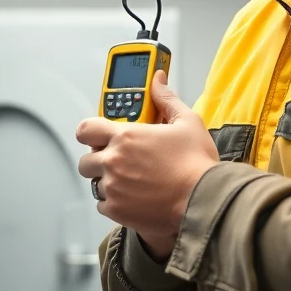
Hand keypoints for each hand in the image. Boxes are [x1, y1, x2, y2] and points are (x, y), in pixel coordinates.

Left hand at [76, 71, 218, 255]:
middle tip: (119, 162)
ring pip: (95, 184)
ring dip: (107, 182)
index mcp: (126, 137)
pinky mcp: (118, 210)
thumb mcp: (187, 122)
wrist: (205, 199)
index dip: (89, 133)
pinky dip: (115, 203)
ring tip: (131, 182)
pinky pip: (103, 205)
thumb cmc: (197, 163)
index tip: (97, 137)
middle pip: (86, 160)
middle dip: (99, 161)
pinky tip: (134, 199)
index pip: (86, 130)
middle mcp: (113, 161)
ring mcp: (113, 187)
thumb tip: (158, 80)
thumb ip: (166, 99)